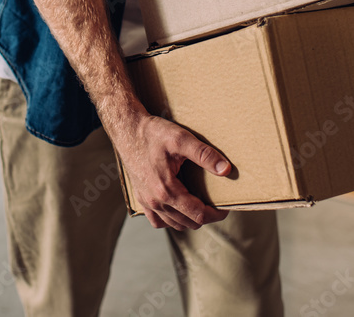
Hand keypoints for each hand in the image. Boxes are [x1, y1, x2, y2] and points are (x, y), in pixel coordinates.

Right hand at [112, 112, 230, 230]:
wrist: (127, 129)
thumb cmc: (152, 133)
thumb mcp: (181, 139)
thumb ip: (204, 155)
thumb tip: (226, 169)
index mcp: (166, 190)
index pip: (198, 215)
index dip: (216, 214)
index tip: (226, 207)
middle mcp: (155, 201)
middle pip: (189, 223)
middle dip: (206, 216)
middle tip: (216, 204)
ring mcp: (147, 201)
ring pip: (174, 224)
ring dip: (190, 219)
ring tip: (201, 205)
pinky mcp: (141, 198)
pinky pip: (157, 221)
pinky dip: (171, 220)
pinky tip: (179, 209)